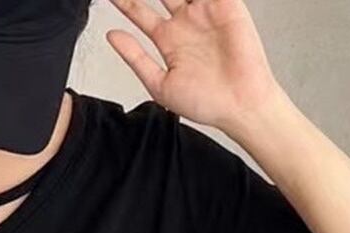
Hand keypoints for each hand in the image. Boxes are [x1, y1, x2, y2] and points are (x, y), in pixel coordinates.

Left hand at [104, 0, 281, 133]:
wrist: (238, 105)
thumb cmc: (205, 102)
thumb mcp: (159, 84)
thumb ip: (135, 58)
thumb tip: (111, 36)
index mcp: (168, 40)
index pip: (139, 12)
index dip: (124, 2)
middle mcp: (185, 22)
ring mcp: (205, 11)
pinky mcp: (225, 5)